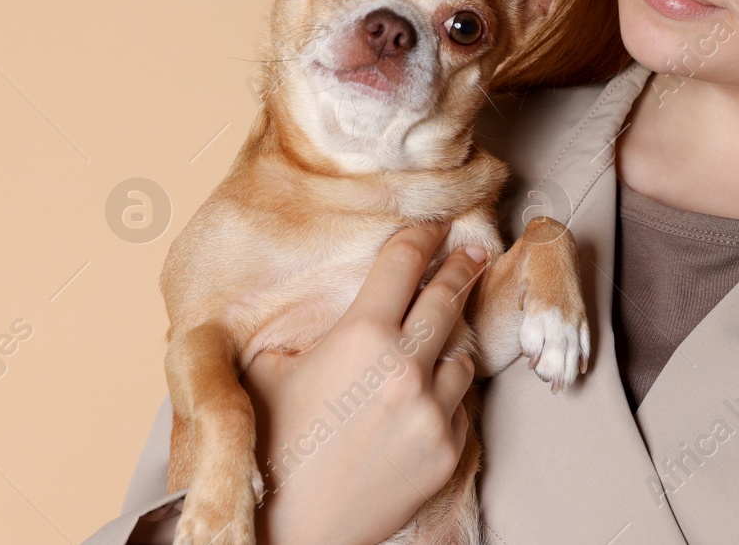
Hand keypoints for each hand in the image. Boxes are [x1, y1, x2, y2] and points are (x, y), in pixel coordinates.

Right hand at [242, 223, 487, 544]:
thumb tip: (328, 306)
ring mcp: (433, 409)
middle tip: (471, 250)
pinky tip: (423, 401)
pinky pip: (461, 406)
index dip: (422, 235)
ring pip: (461, 354)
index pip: (404, 262)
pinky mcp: (449, 449)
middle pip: (449, 297)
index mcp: (360, 335)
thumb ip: (308, 331)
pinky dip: (446, 398)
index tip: (435, 224)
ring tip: (436, 341)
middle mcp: (405, 365)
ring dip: (449, 344)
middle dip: (461, 267)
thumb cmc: (267, 450)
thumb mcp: (268, 372)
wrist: (286, 532)